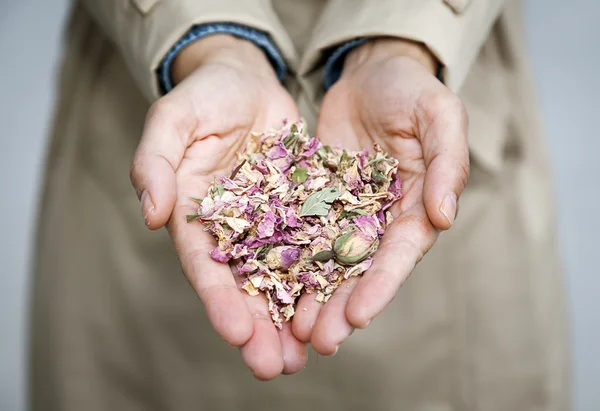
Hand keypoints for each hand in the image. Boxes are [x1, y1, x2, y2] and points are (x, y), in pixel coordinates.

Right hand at [129, 35, 305, 378]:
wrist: (245, 78)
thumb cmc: (203, 96)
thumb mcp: (172, 121)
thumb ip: (155, 163)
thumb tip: (152, 214)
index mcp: (196, 215)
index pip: (204, 265)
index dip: (219, 300)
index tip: (236, 334)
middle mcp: (234, 228)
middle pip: (245, 284)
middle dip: (259, 326)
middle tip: (272, 367)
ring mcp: (269, 221)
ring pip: (282, 275)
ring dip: (292, 315)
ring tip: (306, 355)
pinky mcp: (301, 208)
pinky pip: (315, 244)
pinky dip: (323, 276)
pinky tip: (337, 305)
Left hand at [292, 39, 469, 354]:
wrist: (371, 72)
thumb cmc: (412, 90)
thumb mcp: (440, 115)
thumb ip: (448, 163)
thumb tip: (445, 217)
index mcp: (418, 206)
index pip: (400, 253)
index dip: (381, 286)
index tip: (358, 316)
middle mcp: (383, 219)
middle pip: (362, 270)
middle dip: (342, 306)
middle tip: (319, 341)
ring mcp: (348, 213)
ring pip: (329, 262)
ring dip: (314, 297)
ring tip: (293, 331)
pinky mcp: (317, 201)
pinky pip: (302, 234)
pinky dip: (290, 261)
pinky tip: (271, 286)